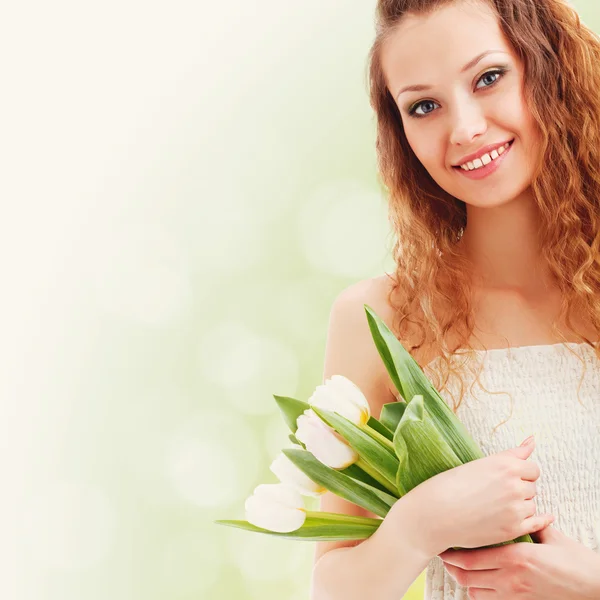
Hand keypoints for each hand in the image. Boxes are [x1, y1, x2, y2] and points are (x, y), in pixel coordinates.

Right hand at [410, 436, 551, 554]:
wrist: (434, 514)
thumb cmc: (450, 485)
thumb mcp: (480, 463)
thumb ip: (512, 455)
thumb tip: (533, 440)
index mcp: (505, 465)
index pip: (533, 468)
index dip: (521, 473)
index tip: (507, 478)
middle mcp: (514, 485)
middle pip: (532, 487)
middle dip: (520, 489)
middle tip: (497, 493)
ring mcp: (515, 509)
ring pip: (531, 505)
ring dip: (520, 506)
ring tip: (496, 506)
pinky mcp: (513, 530)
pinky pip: (536, 524)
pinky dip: (532, 521)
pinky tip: (520, 518)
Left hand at [439, 522, 599, 598]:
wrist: (594, 587)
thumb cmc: (574, 560)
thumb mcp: (548, 535)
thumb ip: (527, 521)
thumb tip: (512, 505)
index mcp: (515, 557)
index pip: (471, 557)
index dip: (452, 552)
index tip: (444, 542)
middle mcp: (511, 578)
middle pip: (466, 576)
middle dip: (450, 565)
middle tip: (443, 553)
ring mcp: (515, 595)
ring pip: (473, 591)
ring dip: (462, 579)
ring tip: (456, 566)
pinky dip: (477, 591)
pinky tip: (476, 580)